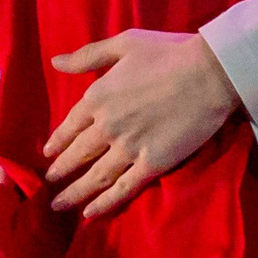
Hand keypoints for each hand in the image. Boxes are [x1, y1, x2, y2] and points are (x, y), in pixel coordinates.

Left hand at [45, 29, 240, 217]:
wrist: (209, 73)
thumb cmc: (169, 53)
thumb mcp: (124, 43)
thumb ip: (87, 55)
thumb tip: (55, 62)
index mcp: (97, 97)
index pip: (70, 126)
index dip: (57, 142)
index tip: (47, 154)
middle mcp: (107, 126)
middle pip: (78, 155)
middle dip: (61, 171)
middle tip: (49, 184)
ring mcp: (129, 148)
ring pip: (95, 177)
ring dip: (74, 193)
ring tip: (59, 205)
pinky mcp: (152, 164)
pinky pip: (123, 189)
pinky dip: (105, 203)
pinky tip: (91, 213)